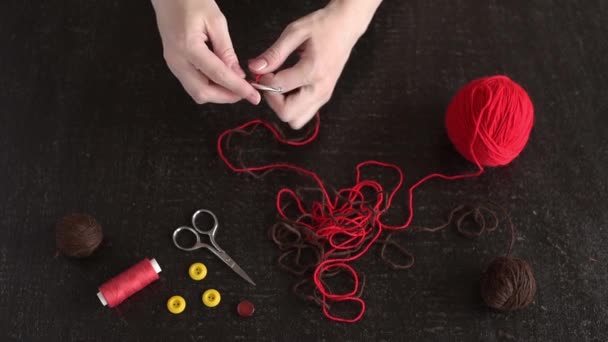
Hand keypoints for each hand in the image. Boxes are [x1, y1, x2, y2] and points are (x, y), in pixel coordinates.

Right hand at [151, 0, 260, 104]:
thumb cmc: (190, 0)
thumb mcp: (216, 21)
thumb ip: (227, 50)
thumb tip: (238, 74)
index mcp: (188, 47)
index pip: (218, 75)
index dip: (238, 88)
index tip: (253, 97)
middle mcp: (177, 60)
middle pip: (202, 92)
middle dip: (226, 97)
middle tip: (245, 91)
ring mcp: (173, 64)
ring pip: (196, 92)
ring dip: (218, 93)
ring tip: (235, 85)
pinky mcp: (174, 65)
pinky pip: (192, 84)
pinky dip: (209, 86)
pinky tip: (222, 79)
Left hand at [249, 0, 381, 128]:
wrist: (347, 27)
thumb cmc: (323, 26)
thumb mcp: (295, 32)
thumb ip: (274, 53)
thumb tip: (255, 68)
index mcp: (313, 70)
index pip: (279, 87)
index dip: (264, 80)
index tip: (262, 69)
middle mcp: (320, 89)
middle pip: (287, 114)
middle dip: (272, 100)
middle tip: (271, 80)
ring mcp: (324, 96)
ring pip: (295, 120)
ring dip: (282, 106)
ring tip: (280, 85)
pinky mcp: (324, 97)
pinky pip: (303, 114)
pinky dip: (292, 106)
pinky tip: (290, 86)